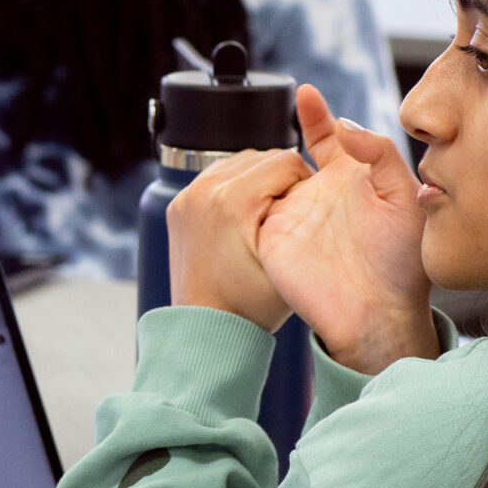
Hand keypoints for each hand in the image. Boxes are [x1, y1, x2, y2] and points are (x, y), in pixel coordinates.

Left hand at [167, 147, 311, 332]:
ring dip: (258, 181)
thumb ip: (303, 215)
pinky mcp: (179, 204)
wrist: (205, 330)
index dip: (305, 182)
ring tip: (267, 215)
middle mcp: (204, 190)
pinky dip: (235, 188)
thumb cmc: (248, 305)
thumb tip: (309, 184)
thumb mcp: (289, 260)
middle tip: (288, 214)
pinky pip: (216, 177)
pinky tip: (245, 216)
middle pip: (263, 158)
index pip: (287, 161)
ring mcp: (187, 195)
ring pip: (240, 163)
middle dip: (282, 180)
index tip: (305, 209)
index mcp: (233, 200)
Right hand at [256, 86, 436, 373]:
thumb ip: (379, 152)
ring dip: (265, 160)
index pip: (328, 138)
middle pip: (293, 153)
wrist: (379, 312)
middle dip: (284, 129)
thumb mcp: (405, 195)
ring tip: (277, 150)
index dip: (315, 114)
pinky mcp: (272, 238)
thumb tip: (343, 124)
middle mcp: (320, 195)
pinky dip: (247, 191)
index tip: (305, 92)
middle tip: (290, 102)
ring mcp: (293, 216)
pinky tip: (253, 179)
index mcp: (353, 181)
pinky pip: (251, 207)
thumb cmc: (402, 262)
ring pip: (269, 176)